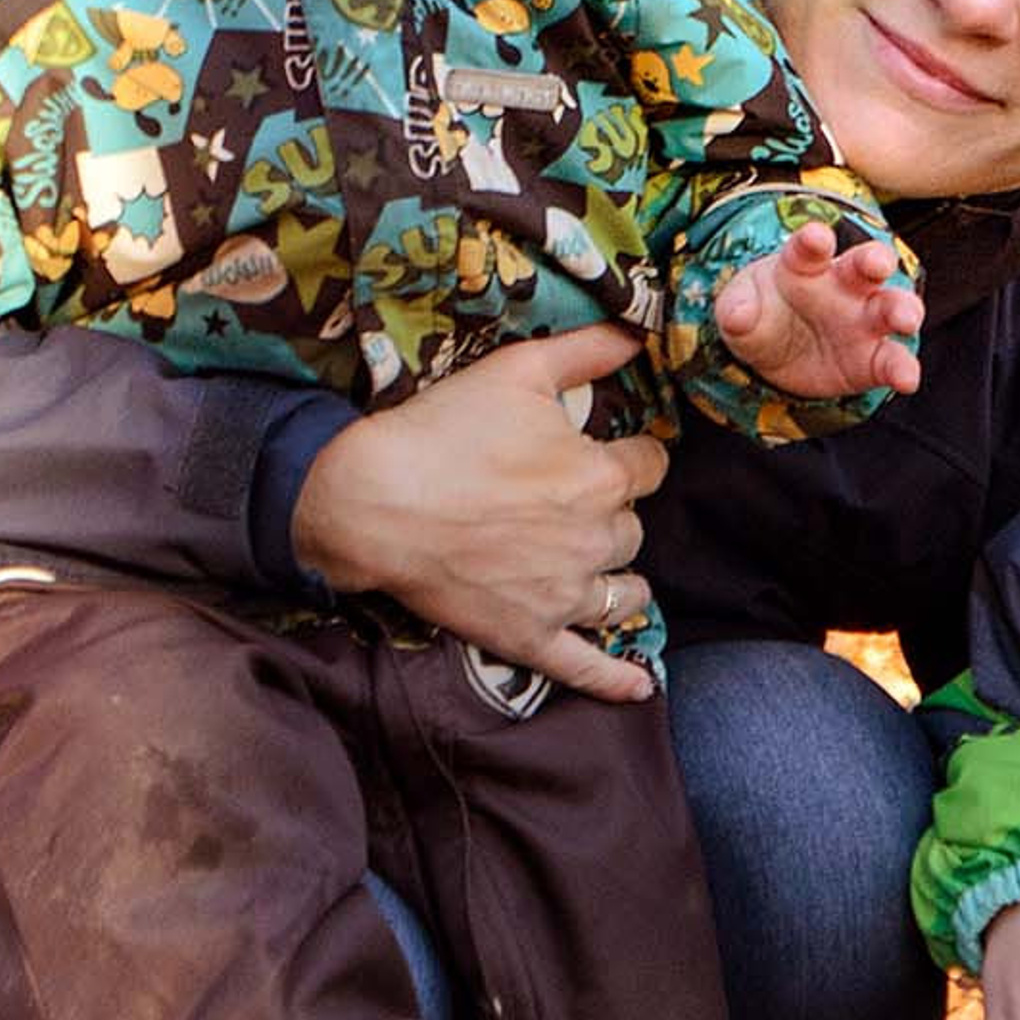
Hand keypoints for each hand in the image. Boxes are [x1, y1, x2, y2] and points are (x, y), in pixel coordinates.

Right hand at [291, 324, 666, 699]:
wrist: (370, 502)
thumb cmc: (442, 430)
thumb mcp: (517, 371)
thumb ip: (586, 351)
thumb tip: (640, 332)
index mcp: (599, 477)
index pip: (649, 467)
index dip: (630, 458)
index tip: (610, 455)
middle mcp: (594, 539)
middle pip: (634, 529)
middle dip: (611, 515)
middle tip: (569, 503)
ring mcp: (564, 595)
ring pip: (625, 592)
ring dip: (619, 579)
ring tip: (597, 567)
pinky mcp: (530, 636)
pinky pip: (587, 666)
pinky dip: (618, 679)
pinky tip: (641, 687)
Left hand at [713, 222, 922, 399]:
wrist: (776, 357)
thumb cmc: (761, 317)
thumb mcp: (739, 311)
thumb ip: (737, 309)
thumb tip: (737, 315)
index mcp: (805, 263)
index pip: (810, 246)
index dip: (814, 240)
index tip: (817, 237)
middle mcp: (843, 285)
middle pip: (865, 264)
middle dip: (875, 259)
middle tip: (878, 263)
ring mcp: (864, 320)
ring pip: (892, 306)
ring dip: (902, 309)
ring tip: (906, 321)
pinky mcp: (873, 358)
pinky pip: (892, 360)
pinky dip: (902, 368)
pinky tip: (906, 379)